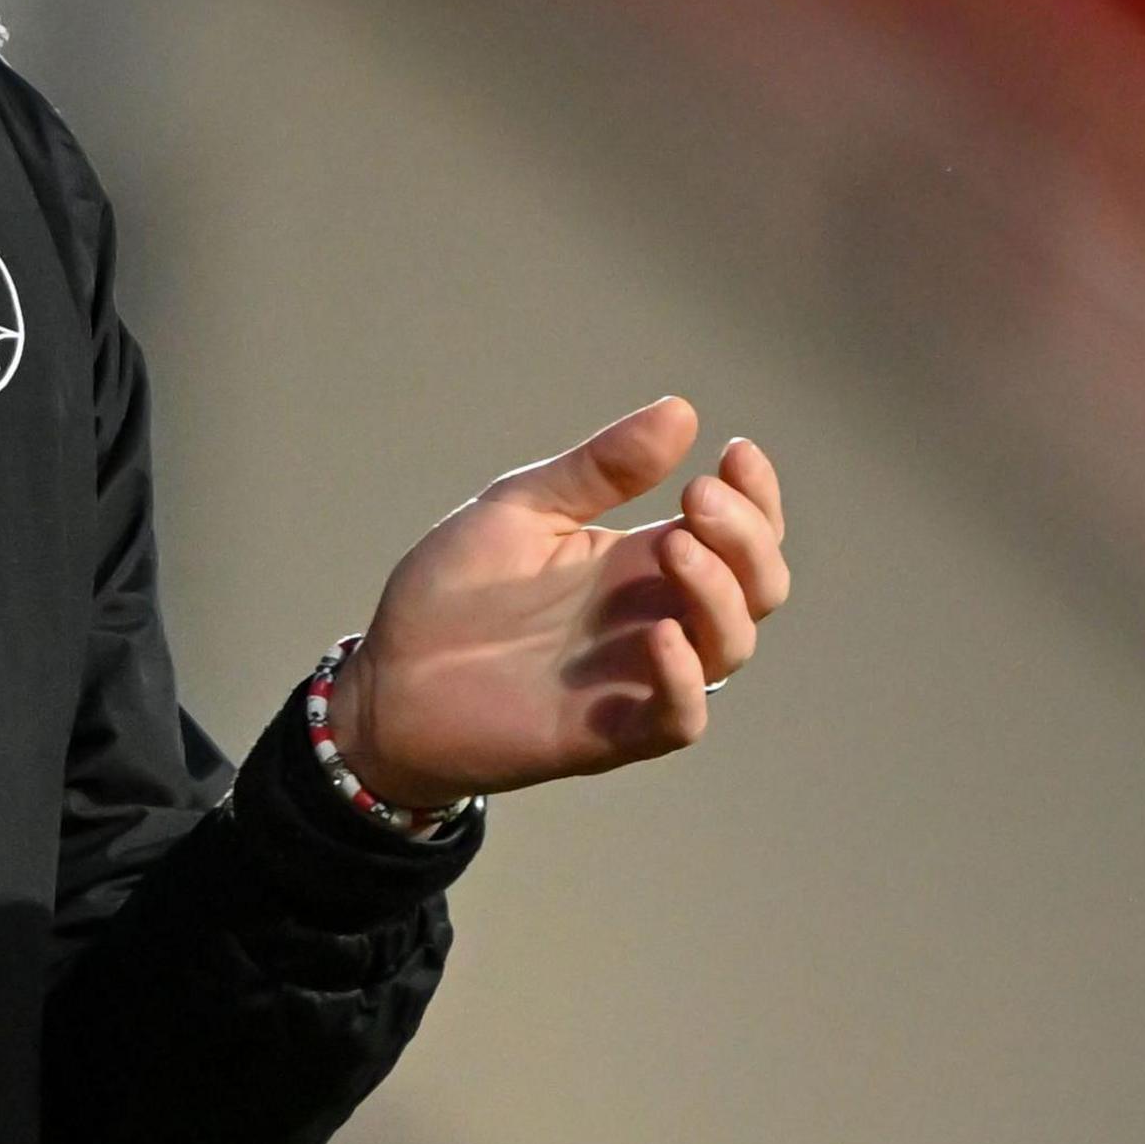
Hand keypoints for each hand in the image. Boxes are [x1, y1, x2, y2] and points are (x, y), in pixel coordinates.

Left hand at [325, 398, 793, 808]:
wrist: (388, 681)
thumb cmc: (454, 594)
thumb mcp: (522, 510)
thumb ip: (598, 470)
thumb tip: (680, 410)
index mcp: (640, 562)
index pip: (736, 533)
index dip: (756, 496)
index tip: (734, 450)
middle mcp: (657, 616)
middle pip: (755, 586)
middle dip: (747, 538)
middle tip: (698, 495)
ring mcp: (639, 676)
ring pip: (730, 645)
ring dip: (719, 593)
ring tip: (675, 546)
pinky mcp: (611, 733)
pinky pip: (680, 717)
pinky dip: (683, 679)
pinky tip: (658, 635)